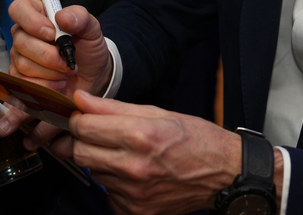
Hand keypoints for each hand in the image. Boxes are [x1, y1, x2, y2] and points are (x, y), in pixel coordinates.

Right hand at [7, 0, 112, 94]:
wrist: (92, 78)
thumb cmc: (88, 49)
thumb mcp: (91, 29)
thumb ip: (80, 17)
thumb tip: (61, 16)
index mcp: (38, 14)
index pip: (18, 8)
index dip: (31, 21)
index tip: (52, 33)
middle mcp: (24, 34)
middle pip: (21, 41)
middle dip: (49, 55)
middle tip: (67, 59)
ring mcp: (20, 57)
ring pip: (24, 64)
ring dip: (51, 71)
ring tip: (66, 70)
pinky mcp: (21, 78)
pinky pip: (25, 83)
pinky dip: (47, 85)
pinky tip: (59, 82)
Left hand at [67, 90, 242, 214]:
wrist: (224, 175)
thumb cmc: (195, 139)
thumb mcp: (157, 113)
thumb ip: (113, 107)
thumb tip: (80, 99)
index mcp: (140, 136)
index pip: (84, 128)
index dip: (79, 119)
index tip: (83, 117)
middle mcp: (134, 168)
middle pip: (80, 153)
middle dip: (84, 141)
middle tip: (99, 134)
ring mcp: (134, 194)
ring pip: (94, 173)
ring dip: (101, 161)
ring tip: (126, 154)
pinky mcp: (136, 211)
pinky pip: (108, 193)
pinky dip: (115, 182)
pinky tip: (135, 174)